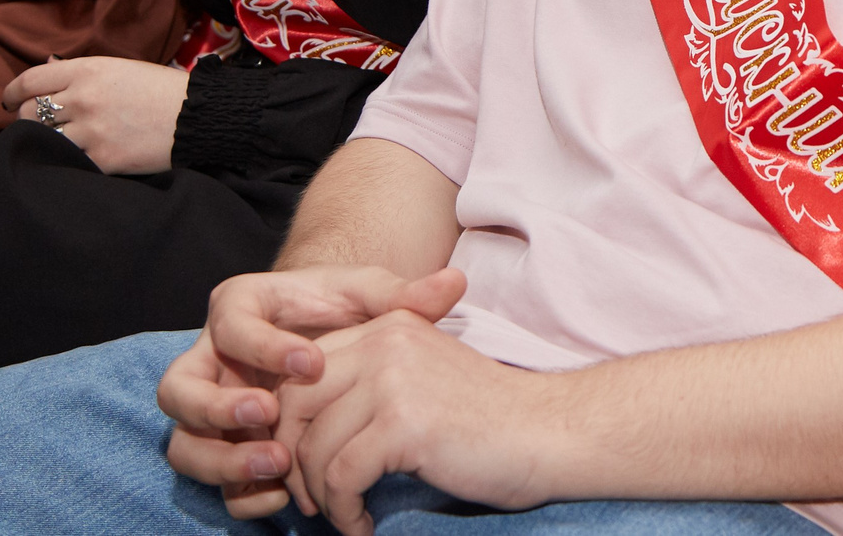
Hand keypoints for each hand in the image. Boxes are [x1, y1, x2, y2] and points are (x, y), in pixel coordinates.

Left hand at [0, 57, 189, 173]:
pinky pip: (67, 162)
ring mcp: (90, 132)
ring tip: (50, 142)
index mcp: (87, 70)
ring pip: (43, 139)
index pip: (30, 81)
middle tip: (31, 124)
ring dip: (42, 141)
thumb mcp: (121, 69)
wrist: (198, 117)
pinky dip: (65, 161)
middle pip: (28, 112)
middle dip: (24, 119)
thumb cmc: (162, 89)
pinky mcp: (101, 159)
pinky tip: (70, 160)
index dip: (11, 92)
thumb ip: (82, 73)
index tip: (8, 101)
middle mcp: (83, 99)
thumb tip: (48, 70)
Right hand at [160, 266, 465, 520]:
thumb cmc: (342, 312)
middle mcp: (211, 361)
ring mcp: (210, 411)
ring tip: (278, 464)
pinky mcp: (221, 448)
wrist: (327, 341)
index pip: (232, 325)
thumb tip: (455, 284)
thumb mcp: (370, 298)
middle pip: (180, 390)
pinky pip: (211, 480)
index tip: (313, 362)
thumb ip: (405, 295)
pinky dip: (241, 491)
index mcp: (239, 310)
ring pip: (185, 442)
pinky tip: (281, 495)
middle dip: (220, 408)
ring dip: (223, 459)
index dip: (265, 346)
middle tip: (271, 415)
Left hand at [274, 306, 549, 533]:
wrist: (551, 432)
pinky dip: (344, 512)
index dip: (291, 426)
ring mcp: (393, 381)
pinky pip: (341, 478)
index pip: (303, 373)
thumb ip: (371, 382)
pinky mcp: (405, 424)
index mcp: (388, 326)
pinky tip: (363, 526)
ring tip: (343, 516)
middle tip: (311, 498)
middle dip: (292, 459)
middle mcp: (385, 342)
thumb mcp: (423, 377)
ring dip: (320, 495)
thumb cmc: (491, 418)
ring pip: (314, 447)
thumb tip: (305, 427)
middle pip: (294, 405)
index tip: (306, 467)